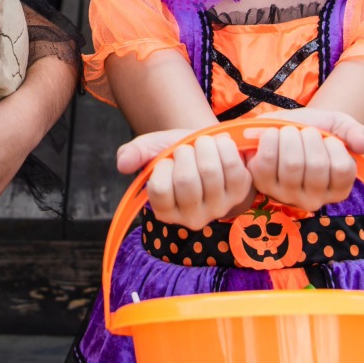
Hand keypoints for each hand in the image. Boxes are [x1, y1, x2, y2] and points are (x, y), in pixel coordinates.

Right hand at [116, 131, 253, 228]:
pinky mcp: (240, 194)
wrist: (210, 148)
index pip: (159, 188)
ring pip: (209, 171)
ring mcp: (218, 208)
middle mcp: (192, 218)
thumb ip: (135, 153)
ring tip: (203, 144)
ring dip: (205, 146)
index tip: (169, 159)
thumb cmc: (180, 153)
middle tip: (187, 148)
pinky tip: (220, 146)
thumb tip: (122, 164)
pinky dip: (224, 146)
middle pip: (186, 180)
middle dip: (185, 152)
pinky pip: (232, 166)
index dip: (164, 165)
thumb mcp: (154, 150)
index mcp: (166, 211)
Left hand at [247, 124, 357, 212]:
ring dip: (290, 136)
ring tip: (288, 132)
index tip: (327, 138)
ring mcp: (287, 195)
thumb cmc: (313, 130)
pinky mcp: (263, 185)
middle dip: (310, 136)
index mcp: (338, 189)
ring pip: (292, 163)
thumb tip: (361, 145)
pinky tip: (272, 136)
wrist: (281, 127)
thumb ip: (356, 133)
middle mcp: (314, 200)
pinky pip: (268, 160)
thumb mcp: (338, 127)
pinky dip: (270, 139)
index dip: (334, 145)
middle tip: (304, 131)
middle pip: (316, 166)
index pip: (343, 169)